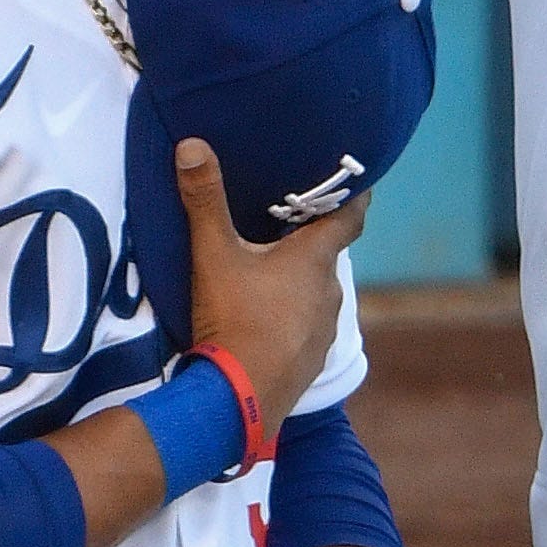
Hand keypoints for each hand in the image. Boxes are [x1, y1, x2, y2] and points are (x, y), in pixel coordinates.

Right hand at [178, 138, 358, 423]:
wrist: (237, 402)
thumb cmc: (232, 320)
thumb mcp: (212, 256)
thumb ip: (203, 201)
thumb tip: (191, 144)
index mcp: (314, 260)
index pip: (351, 217)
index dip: (354, 195)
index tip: (354, 179)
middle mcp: (330, 292)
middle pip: (326, 256)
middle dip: (308, 240)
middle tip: (281, 224)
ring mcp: (324, 331)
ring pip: (316, 294)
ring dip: (297, 282)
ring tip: (266, 274)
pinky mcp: (311, 361)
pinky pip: (306, 327)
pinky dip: (291, 317)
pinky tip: (263, 321)